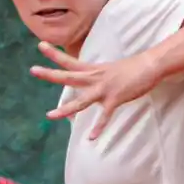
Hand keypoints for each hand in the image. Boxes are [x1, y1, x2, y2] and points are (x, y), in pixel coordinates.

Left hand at [29, 41, 166, 139]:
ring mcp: (104, 89)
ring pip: (80, 100)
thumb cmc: (133, 67)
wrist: (150, 66)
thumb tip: (92, 78)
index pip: (70, 61)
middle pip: (68, 76)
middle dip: (50, 74)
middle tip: (33, 70)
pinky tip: (91, 138)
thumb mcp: (110, 69)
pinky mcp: (115, 99)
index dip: (55, 54)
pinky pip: (104, 116)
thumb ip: (99, 75)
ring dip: (65, 109)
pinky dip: (98, 128)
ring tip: (50, 115)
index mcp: (94, 69)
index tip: (41, 45)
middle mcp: (95, 78)